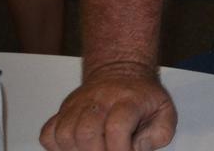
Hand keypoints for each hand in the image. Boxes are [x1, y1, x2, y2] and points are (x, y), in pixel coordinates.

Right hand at [40, 63, 176, 150]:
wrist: (121, 70)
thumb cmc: (142, 96)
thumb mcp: (165, 110)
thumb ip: (160, 133)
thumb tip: (139, 148)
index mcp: (128, 99)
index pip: (117, 126)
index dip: (120, 149)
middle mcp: (100, 99)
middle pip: (86, 132)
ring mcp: (78, 104)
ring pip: (65, 134)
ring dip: (77, 150)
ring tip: (94, 149)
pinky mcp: (63, 110)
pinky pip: (48, 133)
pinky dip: (58, 146)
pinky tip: (76, 147)